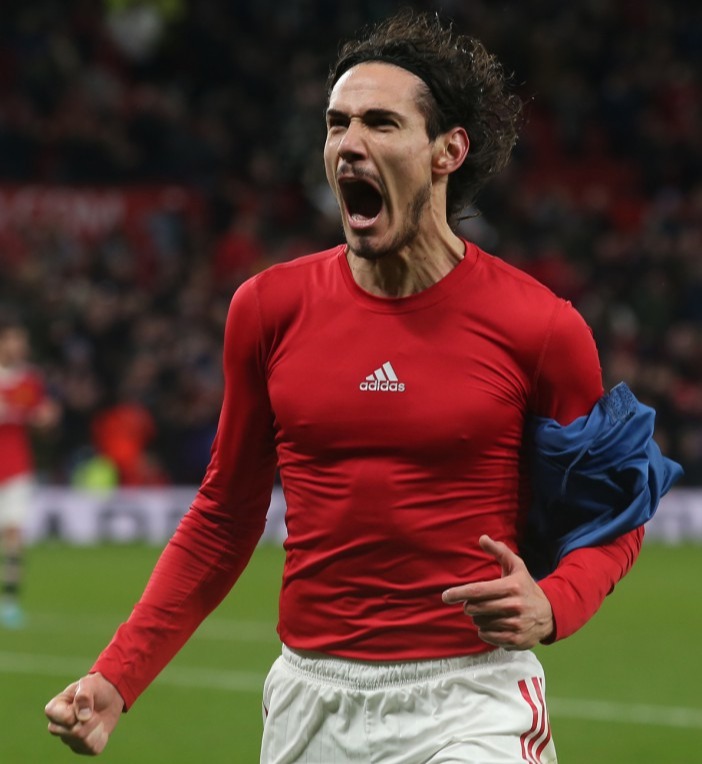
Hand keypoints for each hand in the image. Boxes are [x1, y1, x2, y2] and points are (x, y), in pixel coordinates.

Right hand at [45, 673, 123, 754]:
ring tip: (97, 717)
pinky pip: (93, 749)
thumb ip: (84, 696)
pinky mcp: (81, 748)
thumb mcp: (90, 683)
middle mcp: (57, 727)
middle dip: (91, 720)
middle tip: (94, 710)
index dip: (78, 711)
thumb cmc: (95, 687)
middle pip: (74, 733)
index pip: (64, 719)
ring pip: (84, 742)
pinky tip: (99, 727)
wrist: (110, 696)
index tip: (84, 701)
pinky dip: (102, 736)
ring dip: (97, 727)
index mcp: (54, 710)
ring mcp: (68, 739)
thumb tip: (82, 717)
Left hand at [442, 535, 553, 649]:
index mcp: (512, 587)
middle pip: (476, 608)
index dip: (458, 593)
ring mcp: (515, 624)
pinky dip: (485, 631)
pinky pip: (487, 636)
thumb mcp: (516, 566)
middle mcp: (514, 606)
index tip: (445, 596)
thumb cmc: (525, 587)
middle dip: (469, 606)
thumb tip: (482, 538)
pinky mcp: (515, 640)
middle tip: (473, 603)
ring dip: (478, 618)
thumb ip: (499, 551)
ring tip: (487, 613)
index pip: (478, 591)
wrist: (549, 614)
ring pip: (480, 623)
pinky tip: (493, 624)